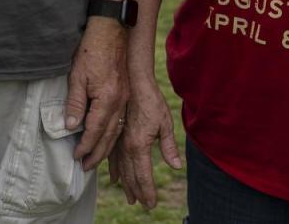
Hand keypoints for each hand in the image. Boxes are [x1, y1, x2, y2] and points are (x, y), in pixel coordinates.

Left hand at [66, 17, 129, 170]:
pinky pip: (121, 120)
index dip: (85, 146)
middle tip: (86, 166)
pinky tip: (107, 139)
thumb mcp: (77, 77)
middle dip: (97, 153)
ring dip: (106, 146)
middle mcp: (120, 101)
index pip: (95, 130)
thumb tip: (70, 127)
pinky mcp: (126, 93)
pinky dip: (113, 134)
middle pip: (109, 135)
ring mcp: (126, 97)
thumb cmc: (92, 51)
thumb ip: (75, 104)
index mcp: (108, 99)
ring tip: (95, 157)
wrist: (110, 31)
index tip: (76, 157)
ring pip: (117, 129)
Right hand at [108, 75, 181, 208]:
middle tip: (143, 205)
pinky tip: (114, 177)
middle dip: (138, 192)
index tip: (151, 203)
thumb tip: (176, 166)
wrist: (134, 83)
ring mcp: (118, 141)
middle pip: (131, 175)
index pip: (143, 175)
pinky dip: (114, 170)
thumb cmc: (152, 101)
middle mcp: (126, 146)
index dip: (148, 191)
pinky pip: (112, 158)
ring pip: (121, 169)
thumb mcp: (165, 123)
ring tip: (130, 198)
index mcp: (139, 145)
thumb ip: (168, 146)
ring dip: (126, 184)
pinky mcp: (115, 135)